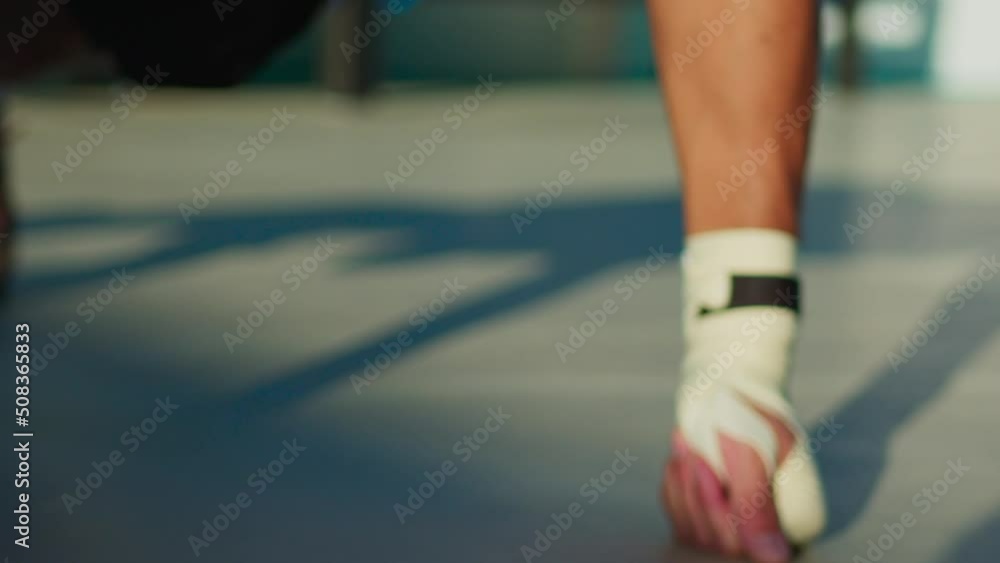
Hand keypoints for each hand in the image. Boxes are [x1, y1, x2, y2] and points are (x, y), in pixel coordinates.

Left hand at [662, 406, 796, 562]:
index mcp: (800, 521)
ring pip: (698, 540)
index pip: (749, 545)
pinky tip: (680, 461)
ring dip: (683, 490)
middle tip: (691, 452)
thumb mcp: (753, 451)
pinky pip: (682, 527)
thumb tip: (774, 561)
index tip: (701, 463)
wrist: (730, 389)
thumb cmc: (746, 413)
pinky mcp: (714, 523)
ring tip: (686, 449)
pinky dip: (674, 492)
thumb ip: (756, 504)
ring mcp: (744, 531)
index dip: (717, 509)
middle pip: (721, 547)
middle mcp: (774, 537)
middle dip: (698, 496)